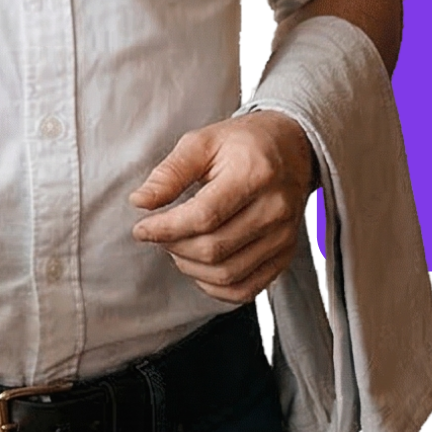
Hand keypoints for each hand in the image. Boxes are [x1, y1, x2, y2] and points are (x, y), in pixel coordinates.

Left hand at [128, 112, 315, 303]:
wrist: (291, 147)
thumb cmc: (242, 143)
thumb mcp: (202, 142)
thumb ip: (170, 173)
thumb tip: (140, 201)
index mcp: (254, 174)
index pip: (203, 216)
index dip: (166, 228)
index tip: (141, 228)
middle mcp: (274, 209)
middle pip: (214, 249)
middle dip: (174, 246)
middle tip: (159, 233)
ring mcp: (283, 235)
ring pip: (228, 273)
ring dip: (191, 268)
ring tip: (177, 247)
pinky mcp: (285, 254)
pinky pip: (248, 288)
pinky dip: (216, 288)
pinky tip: (200, 269)